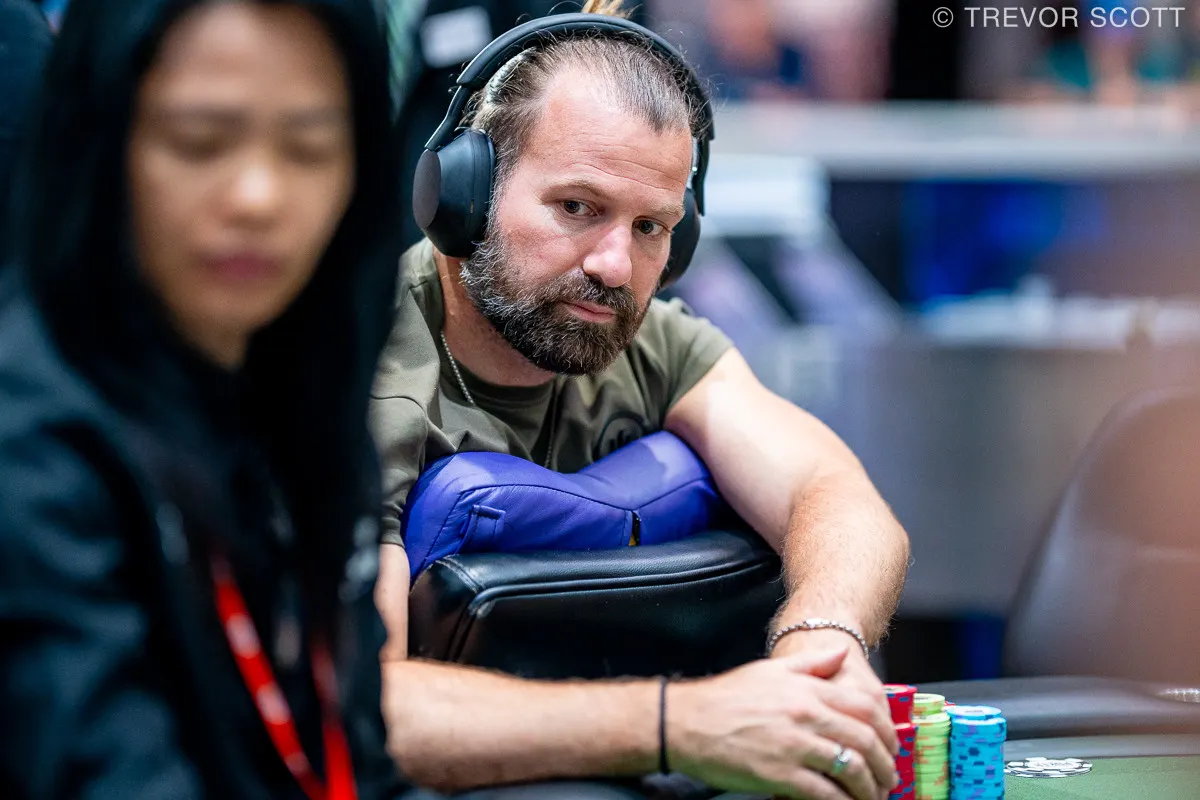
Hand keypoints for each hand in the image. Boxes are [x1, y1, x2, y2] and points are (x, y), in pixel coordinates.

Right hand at [667, 648, 898, 799]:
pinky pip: (824, 793)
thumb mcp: (771, 670)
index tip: (891, 747)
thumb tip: (841, 654)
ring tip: (872, 797)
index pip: (864, 707)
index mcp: (806, 689)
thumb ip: (811, 662)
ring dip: (869, 788)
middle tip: (888, 779)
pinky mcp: (780, 775)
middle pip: (864, 741)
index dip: (886, 731)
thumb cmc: (725, 697)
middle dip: (884, 765)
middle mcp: (805, 715)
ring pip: (850, 769)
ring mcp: (794, 746)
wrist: (685, 721)